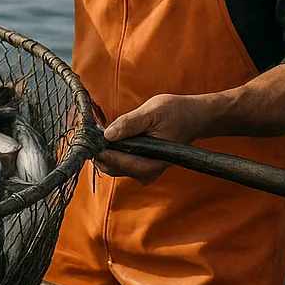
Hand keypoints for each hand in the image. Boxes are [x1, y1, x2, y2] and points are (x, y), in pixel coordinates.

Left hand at [96, 93, 218, 184]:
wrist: (193, 117)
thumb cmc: (176, 113)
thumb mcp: (153, 112)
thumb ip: (130, 124)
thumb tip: (108, 134)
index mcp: (151, 163)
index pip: (118, 163)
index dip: (101, 150)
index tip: (91, 137)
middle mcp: (146, 173)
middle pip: (111, 167)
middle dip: (100, 150)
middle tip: (94, 131)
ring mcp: (142, 171)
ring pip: (112, 165)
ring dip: (105, 150)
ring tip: (104, 131)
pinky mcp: (139, 166)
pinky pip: (118, 161)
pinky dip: (112, 150)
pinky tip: (113, 136)